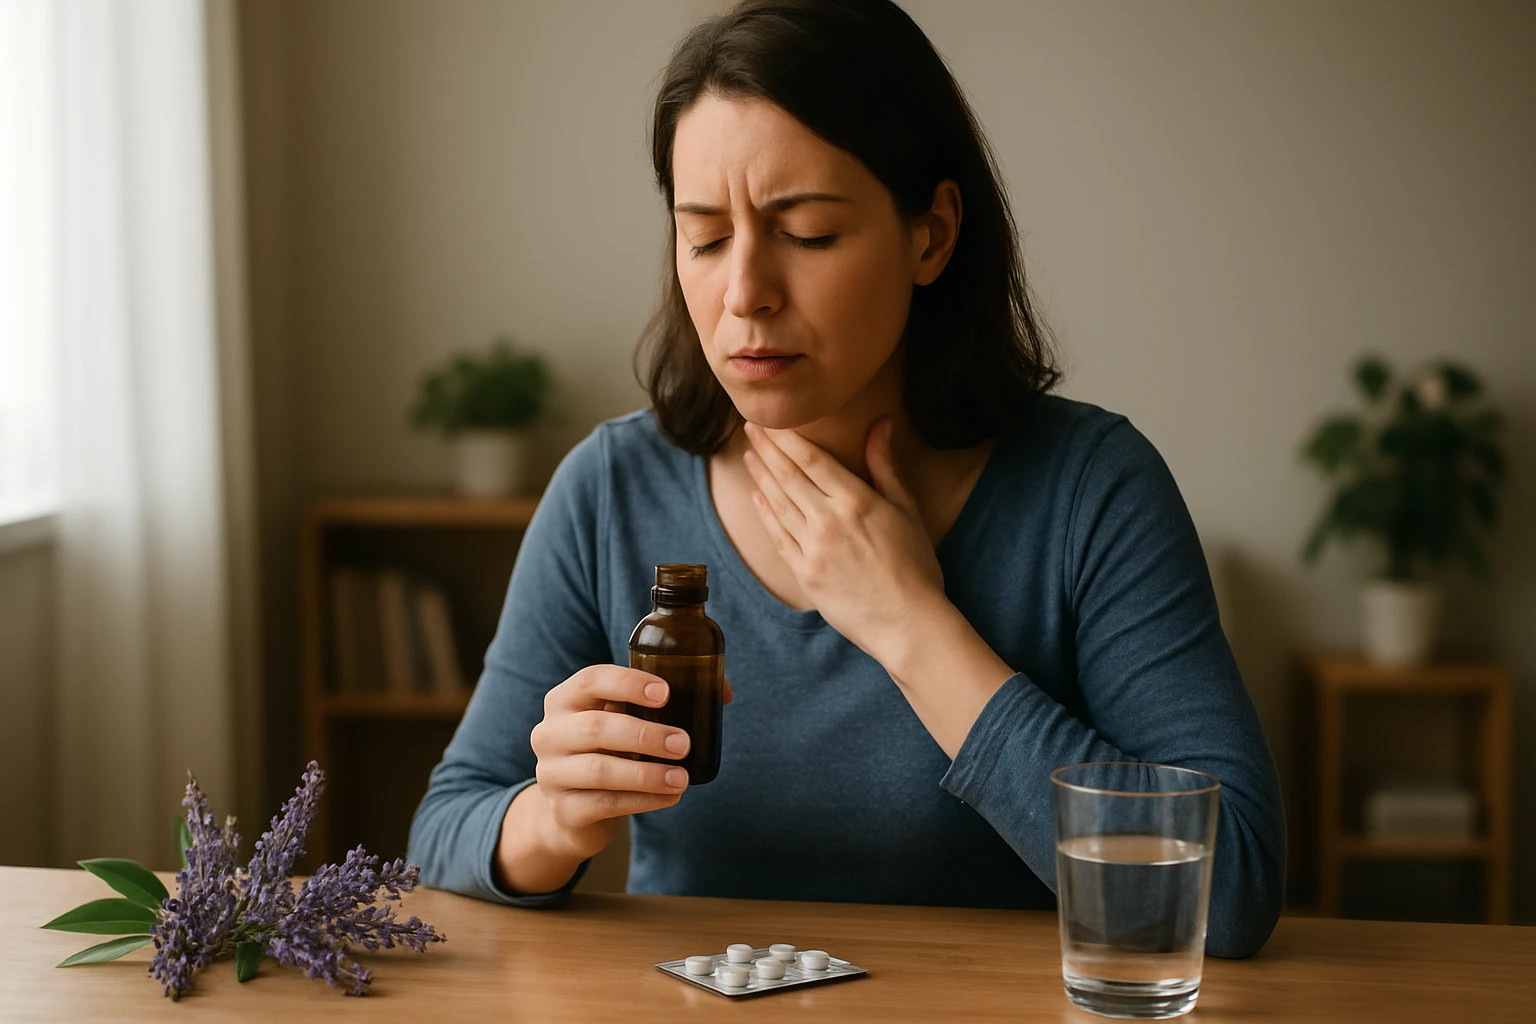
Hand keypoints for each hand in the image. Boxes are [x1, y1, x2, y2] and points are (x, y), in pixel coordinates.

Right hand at [528, 665, 733, 860]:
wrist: (571, 809)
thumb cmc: (607, 750)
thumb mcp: (620, 719)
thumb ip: (658, 700)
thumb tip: (722, 692)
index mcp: (564, 700)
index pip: (590, 680)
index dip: (628, 683)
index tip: (666, 693)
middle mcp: (549, 733)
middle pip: (595, 728)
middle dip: (646, 735)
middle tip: (684, 742)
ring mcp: (551, 773)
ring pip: (600, 770)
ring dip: (647, 774)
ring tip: (682, 777)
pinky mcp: (564, 810)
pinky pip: (606, 804)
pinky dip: (643, 800)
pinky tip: (671, 797)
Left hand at [742, 417, 946, 662]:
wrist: (907, 622)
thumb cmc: (916, 565)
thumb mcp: (907, 510)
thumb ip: (886, 465)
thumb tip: (881, 423)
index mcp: (854, 500)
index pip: (810, 458)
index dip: (786, 436)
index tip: (770, 419)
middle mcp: (827, 520)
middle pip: (788, 475)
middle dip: (766, 448)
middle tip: (749, 427)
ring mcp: (812, 549)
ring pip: (778, 503)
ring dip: (761, 476)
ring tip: (748, 456)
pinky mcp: (804, 574)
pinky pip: (778, 537)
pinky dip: (765, 515)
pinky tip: (757, 498)